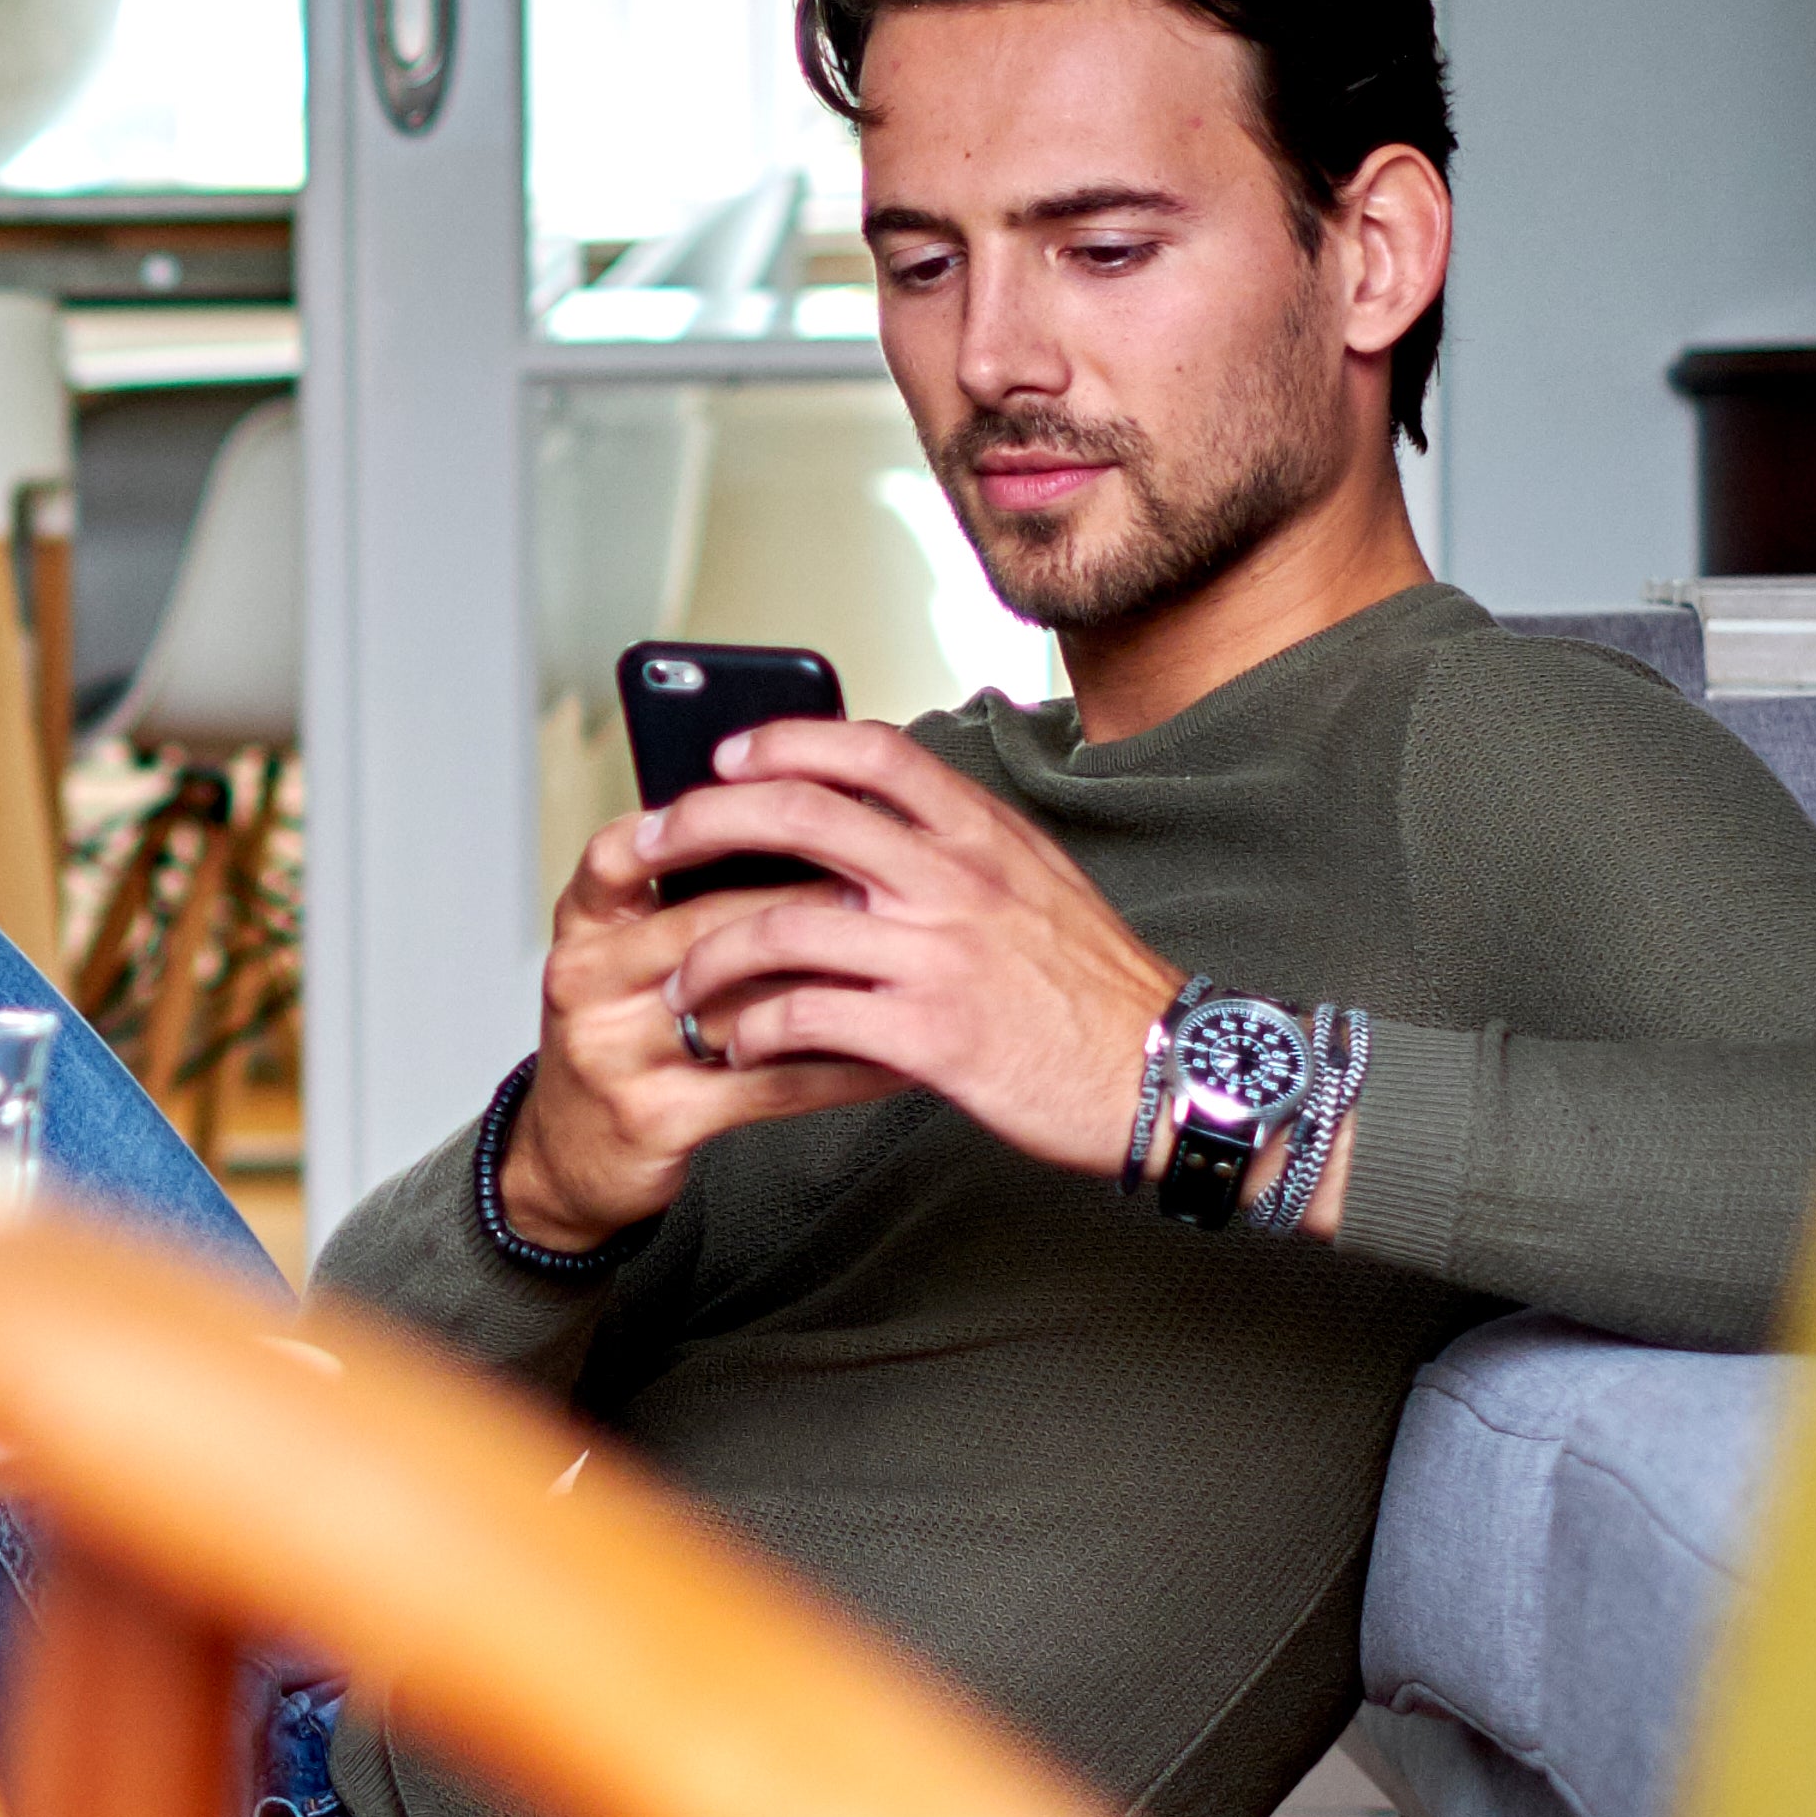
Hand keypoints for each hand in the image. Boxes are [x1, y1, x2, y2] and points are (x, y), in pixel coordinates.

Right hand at [493, 803, 890, 1255]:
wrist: (568, 1154)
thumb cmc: (622, 1036)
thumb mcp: (625, 957)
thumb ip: (684, 898)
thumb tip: (803, 835)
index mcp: (584, 927)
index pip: (619, 854)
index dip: (692, 824)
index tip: (773, 799)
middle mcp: (587, 981)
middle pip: (700, 923)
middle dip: (801, 901)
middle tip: (884, 882)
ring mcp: (614, 1051)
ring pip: (740, 1004)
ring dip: (832, 984)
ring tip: (904, 963)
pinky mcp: (655, 1116)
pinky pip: (769, 1083)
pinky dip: (840, 1068)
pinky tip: (890, 1054)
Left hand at [589, 719, 1190, 1197]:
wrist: (1165, 1075)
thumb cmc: (1090, 984)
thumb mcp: (1036, 881)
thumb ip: (955, 846)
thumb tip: (865, 817)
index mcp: (982, 833)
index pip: (870, 750)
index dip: (785, 741)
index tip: (727, 757)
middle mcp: (956, 879)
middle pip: (798, 814)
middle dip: (701, 823)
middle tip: (650, 847)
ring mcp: (940, 955)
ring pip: (779, 925)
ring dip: (708, 955)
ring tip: (682, 984)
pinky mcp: (929, 1036)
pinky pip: (805, 1019)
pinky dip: (754, 1031)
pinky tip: (742, 1044)